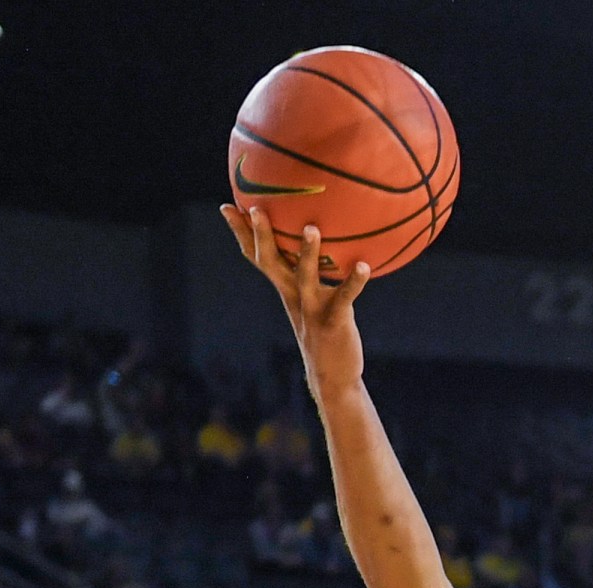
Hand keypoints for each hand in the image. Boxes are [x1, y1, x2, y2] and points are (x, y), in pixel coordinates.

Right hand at [220, 206, 371, 392]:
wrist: (332, 375)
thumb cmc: (326, 330)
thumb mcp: (313, 300)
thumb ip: (314, 275)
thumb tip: (321, 245)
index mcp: (286, 288)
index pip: (257, 256)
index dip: (241, 233)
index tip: (228, 206)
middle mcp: (293, 295)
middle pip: (270, 261)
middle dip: (260, 235)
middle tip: (256, 207)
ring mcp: (311, 309)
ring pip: (304, 277)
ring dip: (307, 253)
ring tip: (311, 228)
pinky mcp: (333, 321)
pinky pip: (344, 297)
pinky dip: (354, 282)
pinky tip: (364, 265)